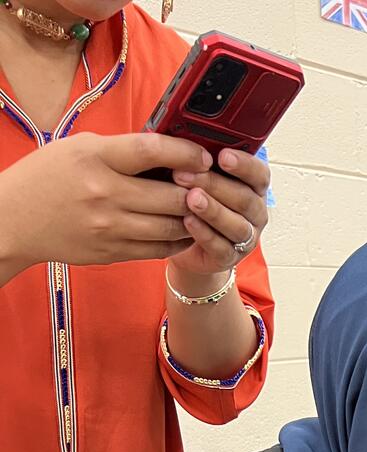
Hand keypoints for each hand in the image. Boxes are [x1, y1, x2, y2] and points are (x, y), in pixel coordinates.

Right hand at [0, 133, 210, 277]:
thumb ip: (120, 150)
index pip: (151, 150)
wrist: (15, 220)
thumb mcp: (79, 148)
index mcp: (95, 158)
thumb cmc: (48, 177)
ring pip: (171, 226)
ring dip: (194, 219)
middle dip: (198, 191)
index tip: (204, 156)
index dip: (185, 153)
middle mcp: (104, 194)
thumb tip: (168, 150)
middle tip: (211, 186)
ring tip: (203, 209)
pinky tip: (186, 230)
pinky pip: (158, 249)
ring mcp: (109, 227)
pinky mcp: (112, 252)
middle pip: (170, 195)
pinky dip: (178, 240)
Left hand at [169, 148, 269, 279]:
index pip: (259, 174)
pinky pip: (221, 247)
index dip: (244, 165)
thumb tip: (182, 133)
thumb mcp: (199, 174)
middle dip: (215, 185)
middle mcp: (254, 212)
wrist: (184, 242)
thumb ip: (199, 158)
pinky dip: (204, 234)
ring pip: (236, 224)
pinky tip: (188, 222)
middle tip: (186, 174)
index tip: (223, 155)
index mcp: (252, 186)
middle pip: (244, 198)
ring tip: (190, 198)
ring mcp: (245, 237)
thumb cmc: (193, 198)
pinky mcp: (230, 257)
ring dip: (212, 210)